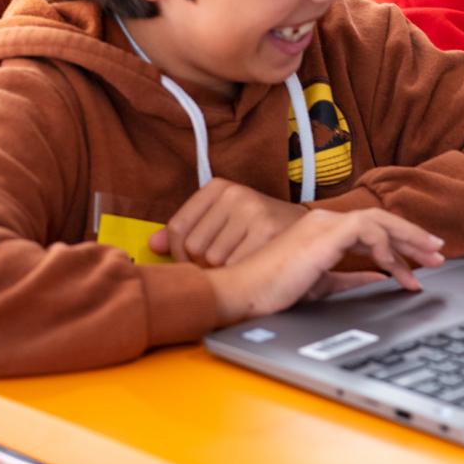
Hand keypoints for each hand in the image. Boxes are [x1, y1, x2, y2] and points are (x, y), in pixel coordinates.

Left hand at [149, 179, 305, 266]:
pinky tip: (253, 268)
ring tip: (242, 263)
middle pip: (193, 247)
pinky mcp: (267, 231)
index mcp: (218, 187)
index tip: (198, 260)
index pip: (178, 228)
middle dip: (204, 265)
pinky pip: (236, 267)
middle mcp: (234, 193)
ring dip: (224, 272)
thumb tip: (153, 244)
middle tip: (227, 263)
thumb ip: (187, 231)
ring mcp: (252, 210)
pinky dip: (242, 276)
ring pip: (212, 260)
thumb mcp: (222, 222)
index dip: (182, 254)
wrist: (309, 232)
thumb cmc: (259, 231)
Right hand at [208, 208, 445, 325]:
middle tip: (438, 253)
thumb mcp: (321, 286)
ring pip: (379, 220)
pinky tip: (395, 269)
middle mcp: (326, 221)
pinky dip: (385, 247)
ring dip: (408, 240)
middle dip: (414, 237)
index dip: (401, 241)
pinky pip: (367, 230)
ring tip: (428, 260)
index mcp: (324, 230)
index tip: (421, 259)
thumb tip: (379, 281)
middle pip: (382, 219)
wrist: (244, 295)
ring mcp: (325, 224)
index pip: (372, 227)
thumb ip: (350, 279)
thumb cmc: (272, 292)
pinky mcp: (324, 234)